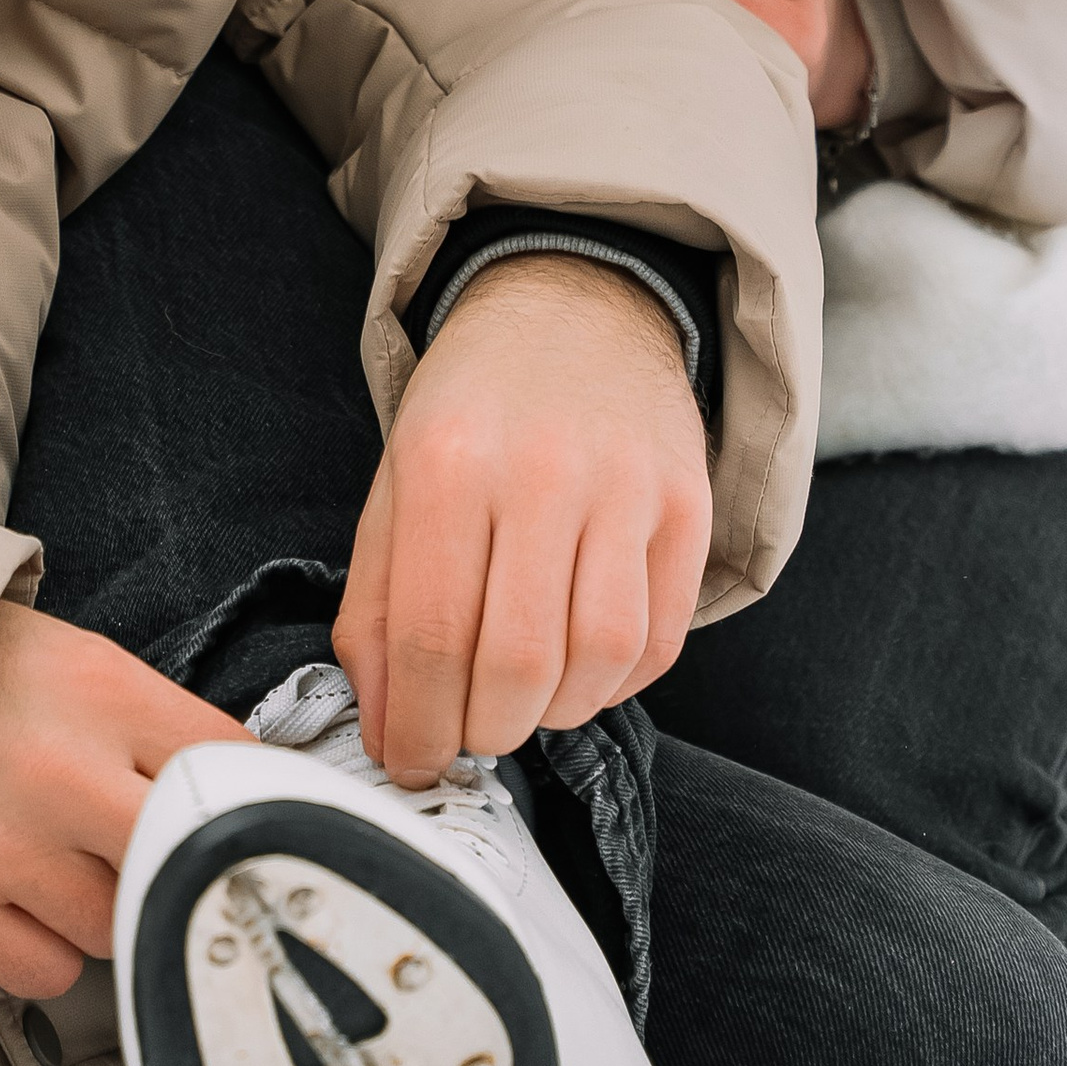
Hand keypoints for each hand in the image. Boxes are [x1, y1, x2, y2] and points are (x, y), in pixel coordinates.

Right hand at [0, 599, 237, 996]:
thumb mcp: (69, 660)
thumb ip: (148, 724)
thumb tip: (237, 789)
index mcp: (100, 688)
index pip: (229, 762)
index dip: (236, 794)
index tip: (231, 815)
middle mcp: (58, 769)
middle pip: (185, 857)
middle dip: (173, 857)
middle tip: (146, 847)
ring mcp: (0, 847)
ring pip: (118, 925)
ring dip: (100, 904)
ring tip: (50, 851)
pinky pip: (50, 972)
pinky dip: (41, 947)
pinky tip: (8, 891)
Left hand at [334, 254, 712, 787]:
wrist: (572, 305)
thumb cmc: (474, 408)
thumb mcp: (396, 484)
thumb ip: (378, 608)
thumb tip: (390, 729)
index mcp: (447, 460)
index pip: (428, 636)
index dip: (417, 726)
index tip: (412, 760)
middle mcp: (541, 469)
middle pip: (516, 662)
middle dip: (483, 730)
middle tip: (467, 732)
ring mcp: (626, 484)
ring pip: (597, 660)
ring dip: (552, 712)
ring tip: (522, 696)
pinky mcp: (688, 502)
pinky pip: (660, 639)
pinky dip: (617, 682)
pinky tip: (579, 665)